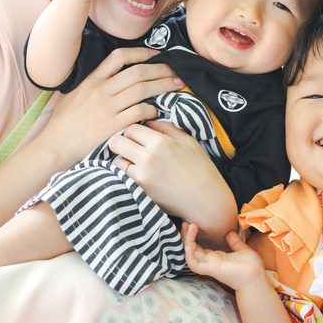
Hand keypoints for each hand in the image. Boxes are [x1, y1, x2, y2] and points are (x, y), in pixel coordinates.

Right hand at [40, 48, 182, 164]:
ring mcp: (106, 108)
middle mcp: (100, 91)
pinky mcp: (112, 126)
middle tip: (175, 70)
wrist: (54, 147)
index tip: (156, 54)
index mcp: (90, 80)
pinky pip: (138, 112)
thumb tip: (108, 74)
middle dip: (160, 69)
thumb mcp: (72, 95)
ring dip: (163, 86)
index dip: (141, 52)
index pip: (118, 57)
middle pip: (137, 72)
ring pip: (141, 90)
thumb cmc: (63, 123)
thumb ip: (90, 83)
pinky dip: (152, 110)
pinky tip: (157, 111)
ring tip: (177, 85)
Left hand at [108, 121, 236, 239]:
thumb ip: (167, 128)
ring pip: (115, 161)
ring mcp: (141, 177)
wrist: (207, 201)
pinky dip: (125, 175)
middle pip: (116, 142)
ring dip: (122, 160)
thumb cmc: (201, 169)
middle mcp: (148, 158)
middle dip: (121, 142)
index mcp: (160, 143)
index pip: (131, 128)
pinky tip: (137, 175)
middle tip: (130, 147)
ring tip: (134, 163)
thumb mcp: (188, 142)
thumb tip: (149, 121)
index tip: (138, 136)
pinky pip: (122, 178)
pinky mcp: (139, 192)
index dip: (133, 131)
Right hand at [183, 223, 265, 290]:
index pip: (198, 246)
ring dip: (187, 241)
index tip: (192, 224)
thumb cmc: (251, 266)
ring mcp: (209, 265)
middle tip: (185, 223)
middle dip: (186, 236)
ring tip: (188, 227)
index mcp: (216, 257)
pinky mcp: (210, 270)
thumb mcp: (242, 249)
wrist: (256, 277)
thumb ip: (235, 242)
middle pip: (192, 249)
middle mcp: (210, 261)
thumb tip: (230, 232)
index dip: (193, 236)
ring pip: (190, 254)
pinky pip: (194, 264)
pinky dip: (189, 256)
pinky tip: (189, 245)